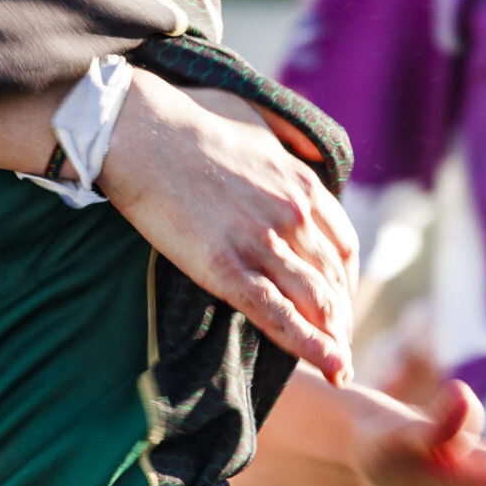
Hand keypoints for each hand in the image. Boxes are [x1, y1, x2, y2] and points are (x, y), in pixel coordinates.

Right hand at [99, 73, 359, 385]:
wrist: (139, 130)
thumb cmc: (188, 121)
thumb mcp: (256, 118)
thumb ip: (287, 141)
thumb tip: (305, 150)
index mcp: (302, 183)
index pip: (342, 244)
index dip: (346, 278)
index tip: (339, 297)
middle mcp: (293, 215)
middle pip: (334, 279)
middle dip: (340, 316)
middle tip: (338, 341)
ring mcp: (261, 242)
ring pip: (315, 301)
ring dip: (333, 339)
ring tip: (338, 367)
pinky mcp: (225, 267)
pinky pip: (277, 314)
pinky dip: (308, 345)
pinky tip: (328, 367)